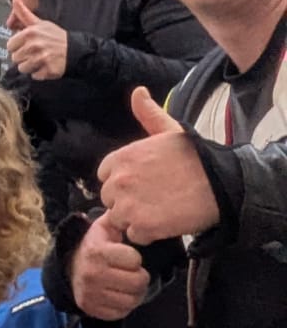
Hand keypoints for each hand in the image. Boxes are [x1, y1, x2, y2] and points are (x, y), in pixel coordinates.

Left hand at [5, 0, 67, 80]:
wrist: (76, 50)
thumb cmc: (56, 37)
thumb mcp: (40, 23)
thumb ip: (24, 14)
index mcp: (29, 33)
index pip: (10, 45)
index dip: (17, 46)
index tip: (27, 45)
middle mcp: (34, 46)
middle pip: (15, 58)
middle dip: (23, 56)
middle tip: (35, 52)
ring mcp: (40, 59)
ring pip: (22, 68)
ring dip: (30, 66)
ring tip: (40, 59)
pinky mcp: (47, 71)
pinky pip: (34, 76)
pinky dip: (39, 73)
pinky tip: (46, 65)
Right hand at [70, 213, 149, 320]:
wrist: (69, 267)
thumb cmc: (95, 245)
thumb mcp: (104, 228)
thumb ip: (120, 218)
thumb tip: (137, 206)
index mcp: (96, 251)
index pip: (134, 259)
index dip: (135, 258)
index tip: (128, 256)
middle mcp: (92, 273)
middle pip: (137, 282)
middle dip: (140, 277)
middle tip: (133, 273)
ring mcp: (91, 293)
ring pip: (132, 300)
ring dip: (134, 293)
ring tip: (127, 284)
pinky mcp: (91, 309)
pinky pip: (121, 312)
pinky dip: (123, 305)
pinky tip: (118, 294)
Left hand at [98, 87, 218, 242]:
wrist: (222, 182)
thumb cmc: (197, 157)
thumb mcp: (169, 130)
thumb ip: (149, 115)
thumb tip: (138, 92)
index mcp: (120, 158)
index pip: (105, 175)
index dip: (124, 181)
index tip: (144, 182)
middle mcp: (118, 181)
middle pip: (110, 199)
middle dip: (127, 201)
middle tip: (155, 198)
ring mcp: (128, 205)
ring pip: (120, 219)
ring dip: (136, 219)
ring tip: (161, 210)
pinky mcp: (142, 226)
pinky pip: (135, 235)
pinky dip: (148, 234)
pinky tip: (166, 222)